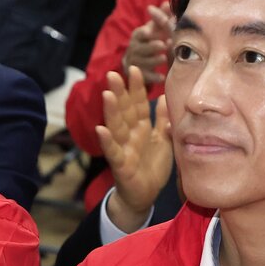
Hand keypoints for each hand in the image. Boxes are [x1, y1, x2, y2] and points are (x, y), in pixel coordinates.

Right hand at [96, 66, 171, 232]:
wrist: (144, 196)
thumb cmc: (151, 167)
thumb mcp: (162, 141)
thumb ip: (162, 120)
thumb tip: (164, 97)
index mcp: (141, 128)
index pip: (138, 104)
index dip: (136, 88)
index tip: (134, 69)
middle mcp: (130, 135)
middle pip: (124, 111)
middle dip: (119, 93)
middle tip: (114, 74)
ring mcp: (123, 149)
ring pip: (116, 127)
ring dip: (111, 111)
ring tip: (107, 95)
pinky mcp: (120, 165)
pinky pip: (113, 151)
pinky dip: (106, 141)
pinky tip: (101, 130)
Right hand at [121, 2, 172, 84]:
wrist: (137, 61)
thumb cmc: (151, 40)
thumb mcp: (155, 28)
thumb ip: (161, 17)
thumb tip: (167, 4)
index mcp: (138, 36)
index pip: (140, 33)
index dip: (145, 33)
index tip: (150, 32)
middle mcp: (134, 49)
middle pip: (140, 48)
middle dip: (151, 46)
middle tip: (163, 44)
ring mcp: (135, 63)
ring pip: (142, 62)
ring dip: (153, 60)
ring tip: (165, 58)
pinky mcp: (139, 75)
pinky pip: (145, 77)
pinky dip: (154, 77)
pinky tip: (163, 77)